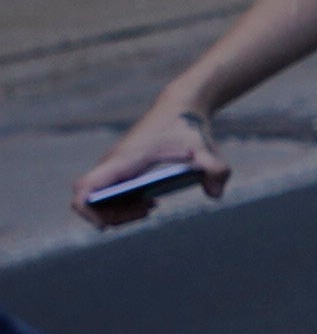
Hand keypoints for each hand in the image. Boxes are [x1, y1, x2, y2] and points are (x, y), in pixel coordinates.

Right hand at [76, 101, 219, 224]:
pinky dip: (125, 203)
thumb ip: (215, 170)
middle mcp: (112, 164)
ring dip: (121, 211)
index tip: (105, 226)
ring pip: (100, 198)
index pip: (84, 188)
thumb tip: (215, 195)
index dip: (86, 210)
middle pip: (91, 201)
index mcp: (123, 161)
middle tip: (148, 212)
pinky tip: (152, 202)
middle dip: (114, 216)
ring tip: (152, 207)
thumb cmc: (187, 128)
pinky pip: (110, 193)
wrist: (180, 108)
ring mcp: (115, 166)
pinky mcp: (122, 168)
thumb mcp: (206, 149)